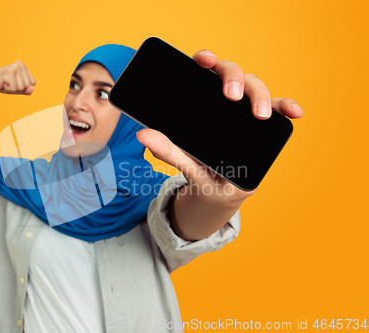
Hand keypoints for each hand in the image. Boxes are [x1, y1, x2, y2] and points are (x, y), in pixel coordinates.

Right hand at [0, 60, 35, 94]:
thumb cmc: (4, 84)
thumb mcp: (17, 89)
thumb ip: (26, 90)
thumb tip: (31, 89)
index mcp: (24, 67)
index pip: (32, 83)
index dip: (23, 87)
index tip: (14, 83)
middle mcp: (20, 65)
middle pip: (27, 85)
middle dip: (17, 89)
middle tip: (9, 83)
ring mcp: (15, 67)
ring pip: (21, 87)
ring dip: (12, 89)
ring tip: (5, 83)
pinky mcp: (8, 72)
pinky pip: (13, 88)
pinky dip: (7, 89)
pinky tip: (2, 83)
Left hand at [136, 49, 303, 205]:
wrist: (218, 195)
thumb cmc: (200, 172)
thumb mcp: (185, 164)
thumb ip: (167, 150)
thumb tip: (144, 135)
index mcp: (202, 102)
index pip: (204, 72)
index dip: (205, 60)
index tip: (203, 60)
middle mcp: (224, 102)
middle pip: (232, 75)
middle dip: (234, 79)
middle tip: (230, 96)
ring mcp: (244, 112)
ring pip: (255, 88)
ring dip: (261, 96)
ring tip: (260, 113)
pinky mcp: (263, 126)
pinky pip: (278, 111)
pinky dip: (286, 107)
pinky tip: (294, 112)